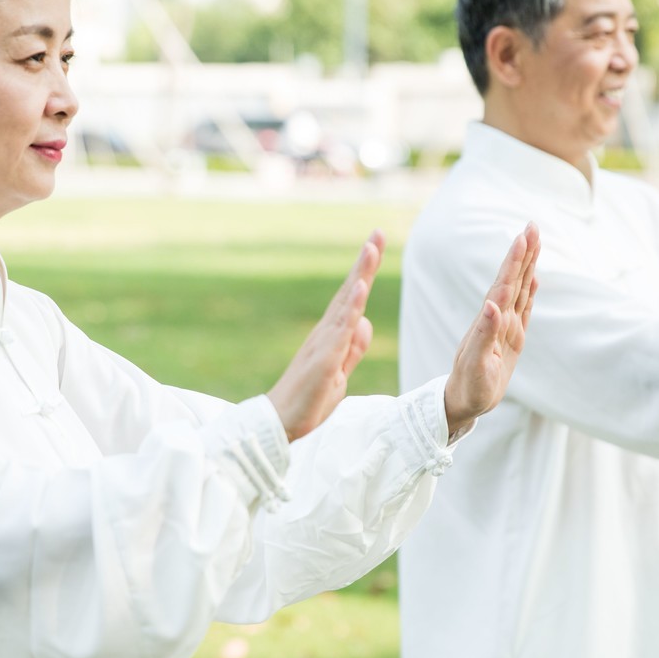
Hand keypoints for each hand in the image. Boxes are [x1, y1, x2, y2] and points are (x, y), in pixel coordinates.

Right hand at [267, 231, 382, 441]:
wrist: (281, 424)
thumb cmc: (307, 400)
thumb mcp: (340, 372)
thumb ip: (354, 349)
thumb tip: (366, 322)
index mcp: (332, 336)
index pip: (352, 298)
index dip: (365, 272)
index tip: (376, 245)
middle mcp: (326, 332)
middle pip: (350, 291)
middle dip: (365, 262)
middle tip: (377, 232)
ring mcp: (324, 344)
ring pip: (345, 304)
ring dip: (359, 275)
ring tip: (372, 248)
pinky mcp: (323, 360)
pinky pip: (340, 331)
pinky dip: (351, 308)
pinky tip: (360, 289)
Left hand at [443, 224, 539, 438]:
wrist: (464, 402)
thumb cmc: (469, 386)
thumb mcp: (476, 363)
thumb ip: (484, 334)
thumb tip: (492, 305)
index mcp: (489, 321)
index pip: (504, 284)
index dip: (514, 261)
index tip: (522, 236)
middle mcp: (497, 318)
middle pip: (513, 279)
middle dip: (523, 253)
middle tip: (532, 225)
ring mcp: (505, 326)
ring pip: (519, 289)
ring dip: (527, 265)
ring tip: (534, 241)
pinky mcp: (511, 338)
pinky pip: (523, 309)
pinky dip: (529, 291)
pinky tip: (533, 278)